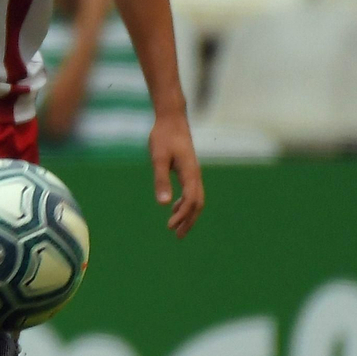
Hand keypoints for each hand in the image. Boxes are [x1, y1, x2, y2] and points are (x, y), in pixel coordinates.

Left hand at [149, 110, 203, 238]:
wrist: (171, 119)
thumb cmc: (163, 137)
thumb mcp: (158, 159)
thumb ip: (160, 181)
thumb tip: (162, 204)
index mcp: (190, 174)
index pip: (190, 201)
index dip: (182, 216)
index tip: (170, 227)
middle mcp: (195, 175)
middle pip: (197, 203)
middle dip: (189, 221)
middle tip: (178, 236)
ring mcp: (194, 172)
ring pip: (196, 198)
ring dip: (188, 214)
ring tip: (176, 228)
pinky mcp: (189, 170)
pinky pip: (192, 191)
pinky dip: (185, 203)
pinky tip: (173, 207)